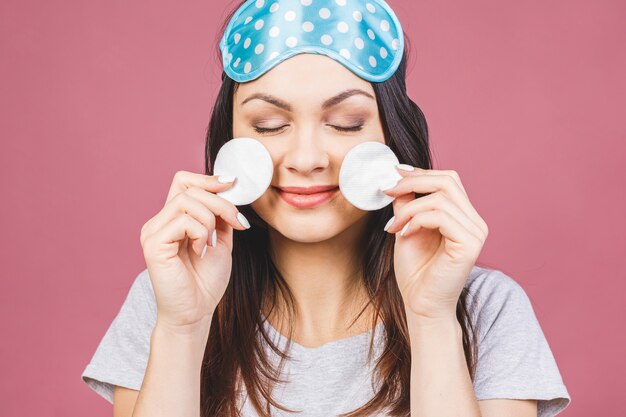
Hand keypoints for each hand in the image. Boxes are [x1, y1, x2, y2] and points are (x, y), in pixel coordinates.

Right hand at [140, 170, 249, 330]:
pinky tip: (201, 251)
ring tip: (213, 243)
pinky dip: (201, 233)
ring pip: (187, 201)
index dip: (209, 179)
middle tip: (237, 223)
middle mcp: (159, 221)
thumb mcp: (221, 240)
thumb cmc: (206, 281)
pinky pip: (183, 221)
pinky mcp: (153, 244)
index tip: (233, 185)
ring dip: (211, 219)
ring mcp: (153, 232)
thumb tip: (229, 189)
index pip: (184, 181)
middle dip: (221, 202)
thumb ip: (221, 216)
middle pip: (189, 188)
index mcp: (173, 218)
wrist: (196, 313)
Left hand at [382, 165, 488, 319]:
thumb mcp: (406, 228)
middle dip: (412, 182)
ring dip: (408, 208)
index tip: (392, 176)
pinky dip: (416, 220)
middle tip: (387, 191)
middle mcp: (474, 222)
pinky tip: (403, 234)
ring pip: (440, 198)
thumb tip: (398, 177)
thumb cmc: (415, 272)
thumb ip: (407, 204)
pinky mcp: (469, 245)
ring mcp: (475, 233)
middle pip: (448, 180)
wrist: (421, 306)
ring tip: (393, 226)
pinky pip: (440, 216)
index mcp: (463, 216)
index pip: (448, 179)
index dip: (419, 173)